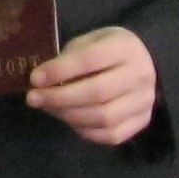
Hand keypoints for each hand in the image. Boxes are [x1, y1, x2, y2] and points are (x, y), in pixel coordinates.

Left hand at [27, 26, 156, 144]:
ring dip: (68, 116)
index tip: (34, 79)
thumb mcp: (88, 42)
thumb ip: (68, 59)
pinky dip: (85, 130)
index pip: (90, 60)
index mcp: (125, 47)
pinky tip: (69, 119)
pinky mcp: (143, 121)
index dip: (59, 71)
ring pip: (104, 117)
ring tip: (48, 108)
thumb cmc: (106, 50)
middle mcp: (140, 75)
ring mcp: (145, 101)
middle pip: (97, 92)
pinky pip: (111, 135)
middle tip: (33, 99)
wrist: (144, 63)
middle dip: (59, 98)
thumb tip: (40, 82)